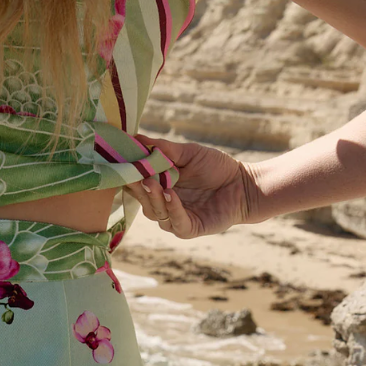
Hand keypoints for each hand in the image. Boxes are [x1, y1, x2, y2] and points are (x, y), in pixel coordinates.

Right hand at [127, 134, 259, 237]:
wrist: (244, 184)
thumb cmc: (216, 167)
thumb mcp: (188, 153)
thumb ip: (164, 148)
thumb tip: (136, 137)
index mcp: (159, 187)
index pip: (136, 183)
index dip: (128, 175)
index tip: (121, 163)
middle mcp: (163, 204)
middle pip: (142, 199)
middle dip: (138, 187)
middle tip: (135, 174)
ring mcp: (175, 218)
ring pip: (156, 212)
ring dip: (153, 198)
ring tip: (152, 182)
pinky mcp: (189, 228)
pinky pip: (176, 222)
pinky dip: (172, 208)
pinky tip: (170, 194)